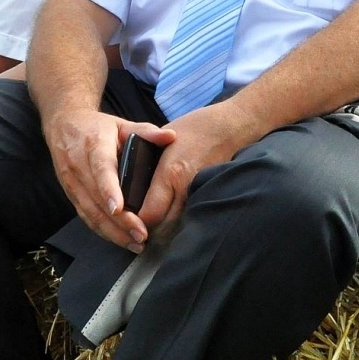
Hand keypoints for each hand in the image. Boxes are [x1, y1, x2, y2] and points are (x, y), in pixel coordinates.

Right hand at [45, 108, 174, 250]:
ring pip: (90, 212)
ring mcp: (72, 182)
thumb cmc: (98, 127)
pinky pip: (85, 216)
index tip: (120, 209)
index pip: (101, 170)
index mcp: (94, 145)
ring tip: (135, 244)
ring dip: (112, 232)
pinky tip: (120, 240)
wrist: (64, 125)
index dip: (109, 190)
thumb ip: (146, 131)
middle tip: (141, 235)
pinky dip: (102, 231)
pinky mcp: (70, 194)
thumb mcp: (121, 124)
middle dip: (119, 221)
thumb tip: (171, 137)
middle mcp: (79, 166)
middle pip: (97, 199)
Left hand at [135, 101, 260, 233]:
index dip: (135, 222)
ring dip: (165, 231)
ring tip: (152, 230)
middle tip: (137, 232)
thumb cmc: (195, 128)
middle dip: (149, 232)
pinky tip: (172, 221)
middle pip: (164, 227)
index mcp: (170, 173)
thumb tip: (129, 181)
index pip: (149, 214)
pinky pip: (190, 217)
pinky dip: (180, 223)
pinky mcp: (209, 196)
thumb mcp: (162, 140)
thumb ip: (147, 163)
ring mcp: (199, 194)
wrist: (231, 127)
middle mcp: (185, 188)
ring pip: (178, 227)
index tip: (127, 221)